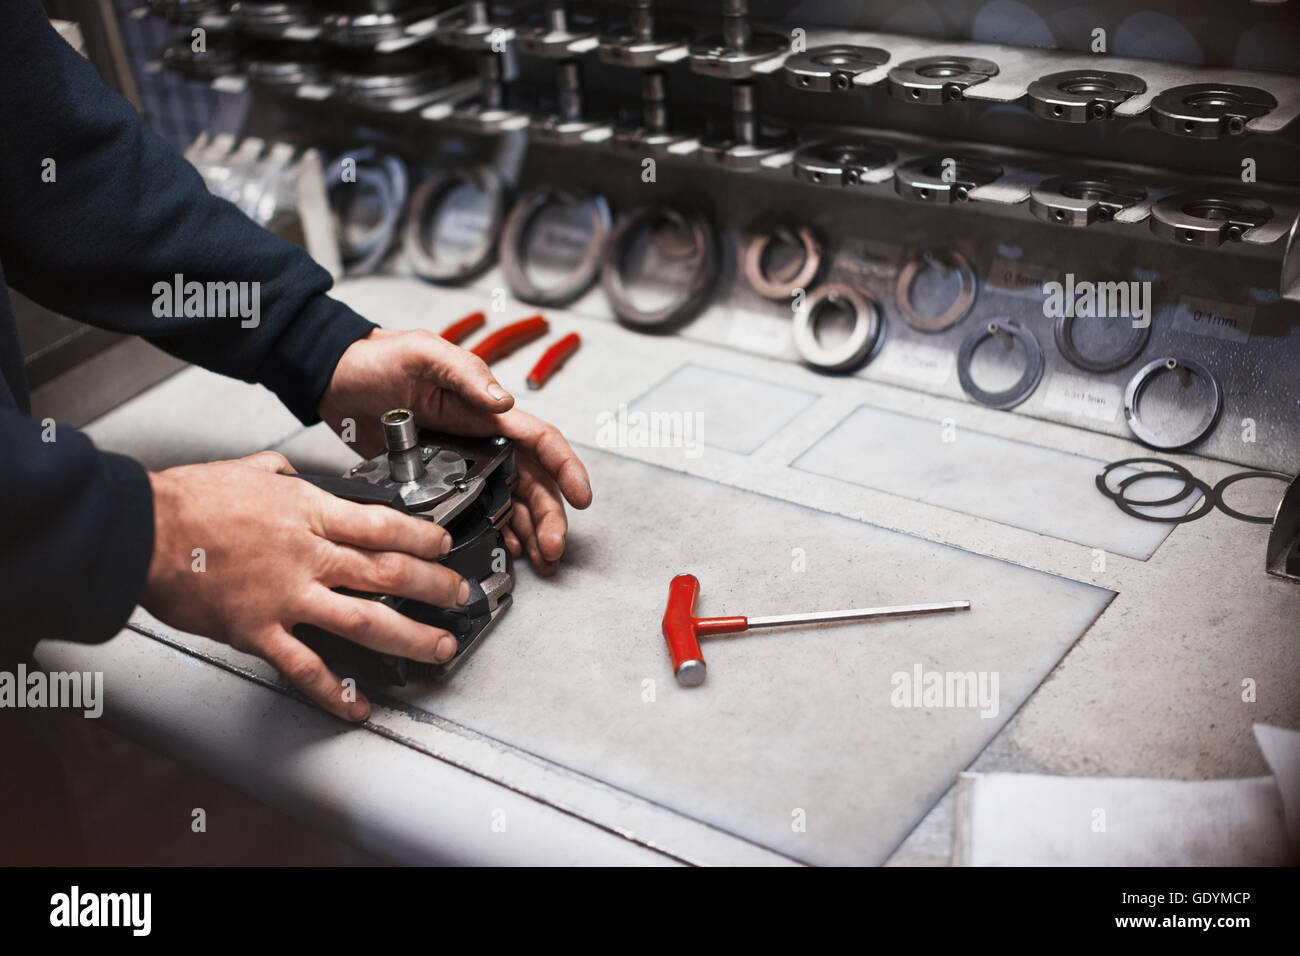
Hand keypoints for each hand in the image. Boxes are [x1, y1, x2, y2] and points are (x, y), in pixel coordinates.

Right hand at [141, 451, 471, 720]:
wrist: (139, 531)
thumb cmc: (187, 502)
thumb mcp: (249, 471)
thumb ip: (283, 476)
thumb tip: (294, 473)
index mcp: (309, 513)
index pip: (384, 525)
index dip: (423, 539)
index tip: (443, 546)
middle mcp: (308, 556)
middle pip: (389, 572)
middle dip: (434, 586)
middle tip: (458, 595)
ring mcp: (287, 596)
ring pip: (366, 620)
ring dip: (411, 637)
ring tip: (439, 647)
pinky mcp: (260, 631)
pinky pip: (307, 668)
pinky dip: (337, 693)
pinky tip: (360, 707)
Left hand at [318, 327, 592, 575]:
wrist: (338, 379)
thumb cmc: (382, 359)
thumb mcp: (426, 355)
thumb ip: (465, 374)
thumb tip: (505, 401)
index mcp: (490, 411)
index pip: (541, 441)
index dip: (566, 468)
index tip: (581, 498)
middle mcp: (487, 440)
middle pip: (534, 482)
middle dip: (550, 516)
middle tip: (553, 549)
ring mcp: (466, 464)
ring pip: (514, 501)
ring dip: (531, 531)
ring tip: (541, 561)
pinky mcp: (442, 483)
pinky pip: (481, 510)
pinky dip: (499, 531)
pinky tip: (508, 549)